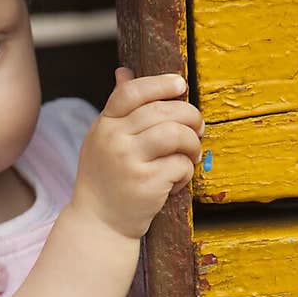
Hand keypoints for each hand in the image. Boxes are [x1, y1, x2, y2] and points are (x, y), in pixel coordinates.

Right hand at [71, 68, 204, 239]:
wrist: (99, 224)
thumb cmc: (106, 180)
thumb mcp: (103, 141)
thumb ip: (117, 109)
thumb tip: (124, 72)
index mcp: (103, 126)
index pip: (132, 93)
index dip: (160, 84)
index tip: (180, 85)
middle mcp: (113, 141)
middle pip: (162, 111)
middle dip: (189, 116)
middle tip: (198, 128)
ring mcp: (128, 163)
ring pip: (176, 135)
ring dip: (192, 143)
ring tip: (191, 154)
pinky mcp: (146, 185)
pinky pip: (181, 166)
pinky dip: (186, 173)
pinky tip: (176, 181)